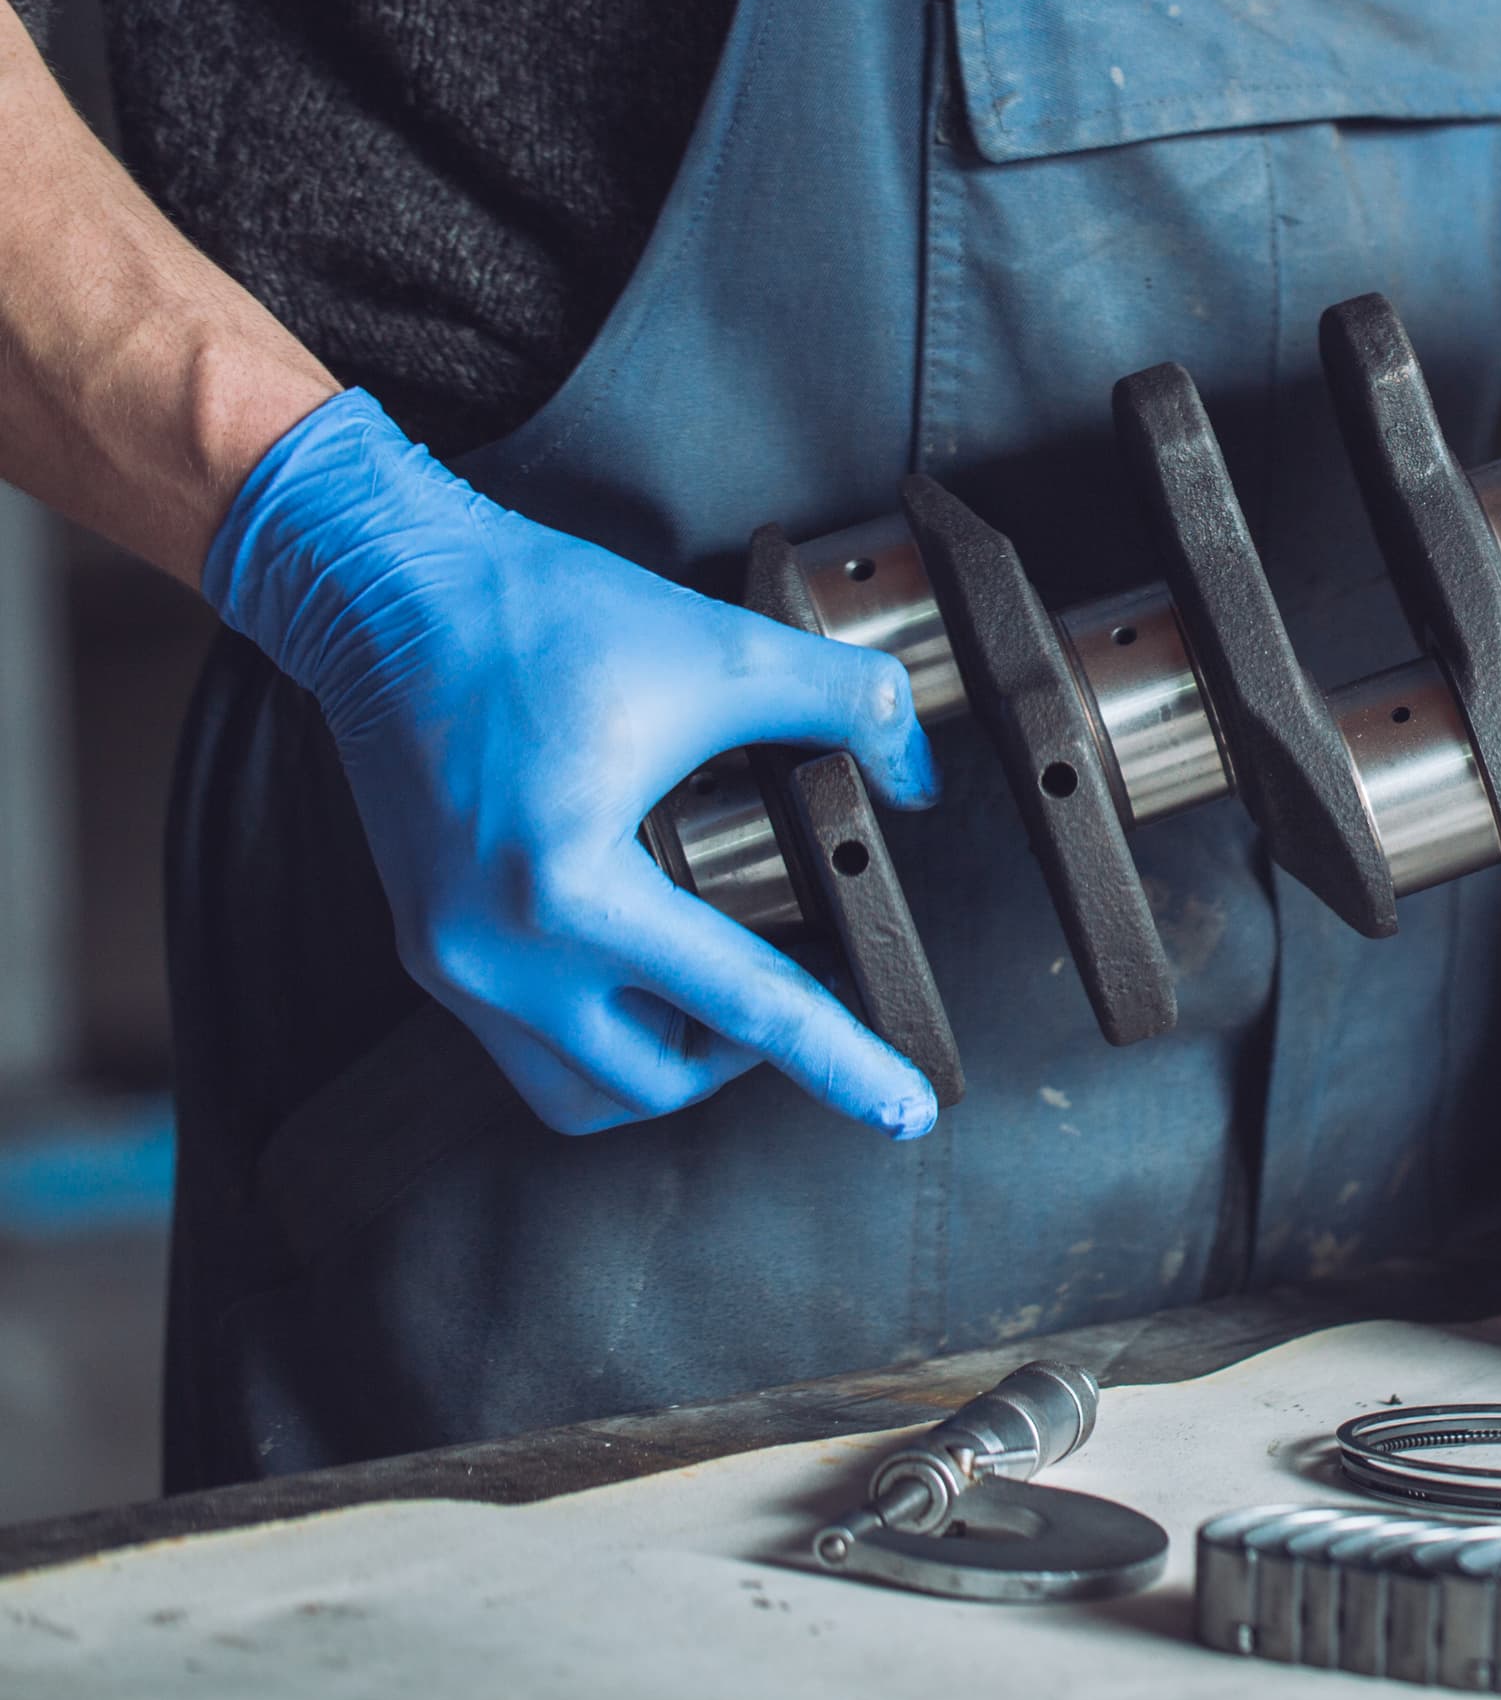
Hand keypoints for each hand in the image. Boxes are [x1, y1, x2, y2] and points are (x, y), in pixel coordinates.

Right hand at [200, 391, 943, 1136]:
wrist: (385, 589)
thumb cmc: (538, 616)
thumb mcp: (726, 648)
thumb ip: (847, 707)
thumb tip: (915, 777)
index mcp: (566, 889)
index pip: (744, 1006)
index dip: (842, 1061)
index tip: (908, 1111)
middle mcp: (493, 950)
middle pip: (653, 1081)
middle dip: (748, 1057)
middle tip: (814, 988)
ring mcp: (448, 959)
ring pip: (579, 1088)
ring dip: (667, 1061)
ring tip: (731, 990)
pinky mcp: (428, 945)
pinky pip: (526, 1043)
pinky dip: (603, 1028)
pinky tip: (656, 964)